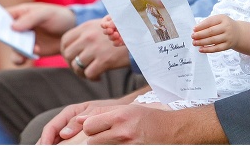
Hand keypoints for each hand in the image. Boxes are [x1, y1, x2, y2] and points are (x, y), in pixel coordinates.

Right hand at [7, 2, 76, 63]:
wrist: (72, 31)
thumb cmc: (59, 16)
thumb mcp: (46, 14)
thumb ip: (31, 19)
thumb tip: (12, 27)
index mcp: (20, 13)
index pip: (2, 15)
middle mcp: (19, 27)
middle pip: (4, 34)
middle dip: (5, 39)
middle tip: (13, 42)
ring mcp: (24, 39)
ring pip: (12, 47)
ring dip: (17, 51)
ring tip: (29, 52)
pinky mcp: (30, 51)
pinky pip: (20, 57)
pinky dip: (22, 59)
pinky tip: (34, 54)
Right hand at [38, 98, 121, 144]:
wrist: (119, 112)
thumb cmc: (107, 110)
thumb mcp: (94, 112)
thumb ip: (79, 121)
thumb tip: (63, 134)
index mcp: (69, 113)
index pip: (51, 127)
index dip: (45, 139)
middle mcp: (68, 121)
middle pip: (50, 136)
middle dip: (44, 145)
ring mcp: (71, 130)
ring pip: (56, 141)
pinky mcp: (77, 138)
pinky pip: (66, 144)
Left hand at [61, 19, 129, 79]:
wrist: (140, 38)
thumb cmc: (122, 33)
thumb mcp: (103, 25)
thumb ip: (88, 33)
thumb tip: (75, 45)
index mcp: (86, 27)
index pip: (65, 40)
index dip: (66, 52)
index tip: (73, 58)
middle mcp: (88, 37)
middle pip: (68, 54)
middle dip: (72, 64)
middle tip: (82, 68)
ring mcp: (95, 49)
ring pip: (77, 66)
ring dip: (82, 73)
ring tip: (91, 73)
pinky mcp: (104, 61)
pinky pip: (89, 74)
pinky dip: (92, 78)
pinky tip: (99, 77)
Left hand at [78, 104, 193, 143]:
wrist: (170, 130)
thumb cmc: (147, 118)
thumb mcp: (127, 108)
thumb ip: (102, 112)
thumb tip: (79, 119)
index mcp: (120, 117)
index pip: (89, 126)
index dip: (88, 127)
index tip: (94, 127)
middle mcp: (122, 132)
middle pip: (91, 141)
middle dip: (94, 138)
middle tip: (105, 135)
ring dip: (103, 145)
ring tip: (114, 139)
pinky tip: (121, 144)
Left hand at [191, 14, 241, 52]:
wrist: (238, 33)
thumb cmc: (224, 25)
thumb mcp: (219, 20)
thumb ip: (208, 22)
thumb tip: (196, 29)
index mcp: (223, 18)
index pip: (210, 22)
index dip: (201, 26)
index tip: (194, 29)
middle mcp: (227, 27)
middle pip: (211, 31)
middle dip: (200, 34)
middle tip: (192, 36)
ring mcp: (228, 37)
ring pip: (213, 40)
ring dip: (202, 42)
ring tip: (194, 43)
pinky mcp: (227, 46)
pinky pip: (216, 48)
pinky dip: (208, 49)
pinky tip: (201, 49)